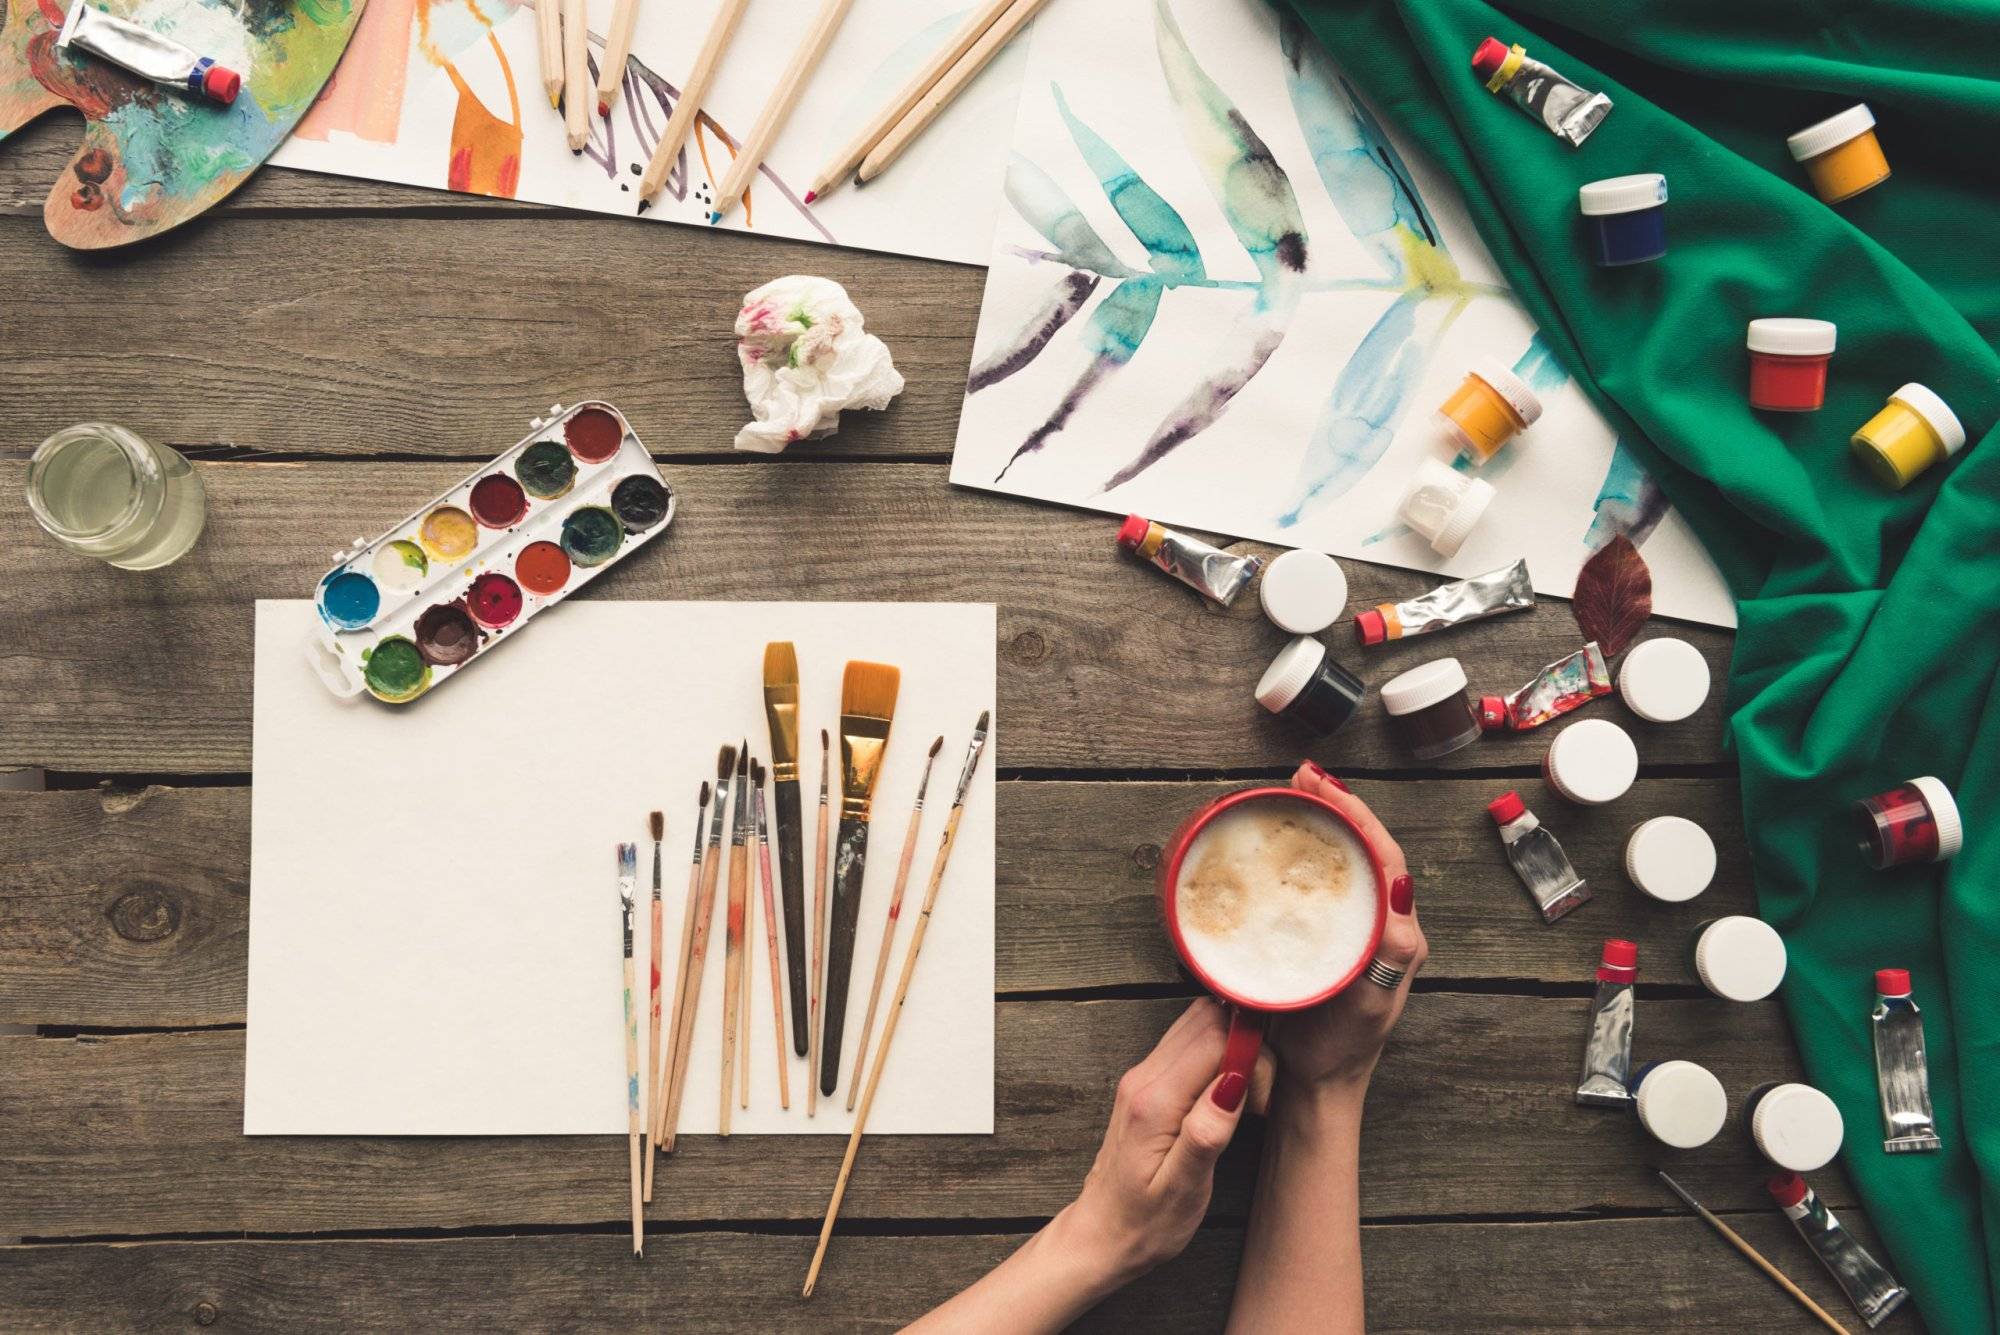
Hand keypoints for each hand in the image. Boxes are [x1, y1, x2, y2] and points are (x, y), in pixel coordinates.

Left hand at [1055, 998, 1257, 1283]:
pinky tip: (1224, 1097)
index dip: (1251, 1055)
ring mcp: (1142, 1076)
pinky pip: (1189, 1044)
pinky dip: (1217, 1057)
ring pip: (1198, 1024)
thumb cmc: (1144, 1223)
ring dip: (1232, 1049)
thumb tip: (1234, 1080)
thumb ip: (1207, 1131)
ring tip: (1243, 1101)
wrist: (1102, 1236)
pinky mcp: (1147, 1083)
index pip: (1215, 1037)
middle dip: (1246, 1046)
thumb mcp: (1184, 1190)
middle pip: (1208, 1020)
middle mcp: (1143, 1078)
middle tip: (1256, 1101)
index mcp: (1154, 1101)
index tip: (1261, 1097)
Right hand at [1270, 762, 1427, 1096]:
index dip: (1359, 815)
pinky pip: (1329, 884)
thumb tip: (1397, 885)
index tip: (1325, 787)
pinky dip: (1313, 852)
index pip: (1386, 856)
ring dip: (1328, 822)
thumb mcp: (1371, 999)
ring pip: (1349, 862)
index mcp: (1399, 933)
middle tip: (1304, 776)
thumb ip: (1388, 948)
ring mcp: (1358, 930)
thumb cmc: (1340, 1047)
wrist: (1318, 1083)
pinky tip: (1289, 840)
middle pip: (1368, 848)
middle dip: (1341, 806)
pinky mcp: (1332, 938)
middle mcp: (1384, 924)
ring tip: (1297, 793)